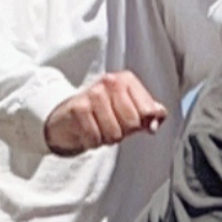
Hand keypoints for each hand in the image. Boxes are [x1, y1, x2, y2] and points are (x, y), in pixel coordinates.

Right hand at [42, 71, 169, 154]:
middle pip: (132, 123)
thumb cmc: (103, 114)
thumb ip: (150, 116)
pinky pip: (95, 137)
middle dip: (124, 132)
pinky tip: (87, 132)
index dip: (143, 123)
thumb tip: (154, 124)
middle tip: (112, 125)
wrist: (68, 118)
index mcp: (127, 80)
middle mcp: (110, 82)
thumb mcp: (131, 112)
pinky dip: (92, 142)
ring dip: (107, 138)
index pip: (149, 111)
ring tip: (99, 128)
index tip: (133, 121)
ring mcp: (93, 93)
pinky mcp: (78, 108)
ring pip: (114, 133)